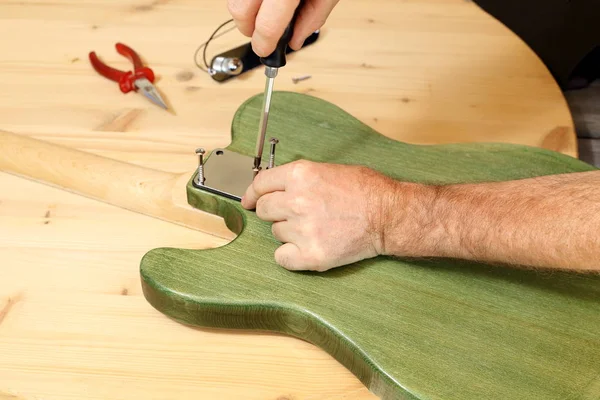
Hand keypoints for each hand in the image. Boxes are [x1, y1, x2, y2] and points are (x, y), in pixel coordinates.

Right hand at [227, 0, 339, 56]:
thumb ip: (313, 17)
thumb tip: (295, 41)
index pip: (267, 25)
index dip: (265, 45)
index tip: (266, 52)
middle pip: (239, 11)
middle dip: (248, 29)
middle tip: (264, 34)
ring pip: (235, 0)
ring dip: (247, 12)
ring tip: (268, 12)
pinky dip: (250, 0)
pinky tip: (267, 1)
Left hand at [241, 160, 396, 271]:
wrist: (389, 215)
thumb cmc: (367, 190)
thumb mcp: (329, 170)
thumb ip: (300, 178)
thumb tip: (276, 188)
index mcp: (300, 175)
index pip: (260, 184)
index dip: (252, 193)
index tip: (249, 200)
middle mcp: (296, 201)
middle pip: (263, 210)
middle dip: (273, 212)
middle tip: (292, 215)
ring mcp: (302, 229)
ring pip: (276, 233)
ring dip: (289, 232)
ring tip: (315, 228)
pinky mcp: (311, 255)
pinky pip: (281, 258)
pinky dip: (290, 255)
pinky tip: (305, 248)